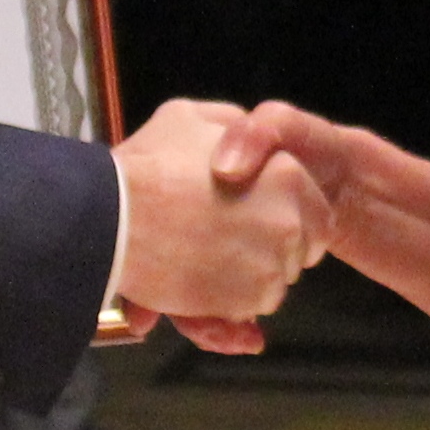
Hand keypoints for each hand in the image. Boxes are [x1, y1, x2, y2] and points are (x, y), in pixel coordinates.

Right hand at [134, 101, 367, 352]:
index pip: (318, 215)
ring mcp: (272, 261)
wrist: (111, 218)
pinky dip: (227, 306)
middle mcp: (290, 219)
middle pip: (297, 253)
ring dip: (244, 281)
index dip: (288, 223)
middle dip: (267, 254)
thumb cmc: (146, 167)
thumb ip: (229, 126)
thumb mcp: (190, 118)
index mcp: (287, 174)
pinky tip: (194, 282)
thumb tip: (242, 137)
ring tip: (201, 262)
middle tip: (221, 244)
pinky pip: (250, 312)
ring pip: (274, 284)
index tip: (256, 226)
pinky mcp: (248, 298)